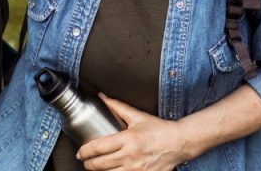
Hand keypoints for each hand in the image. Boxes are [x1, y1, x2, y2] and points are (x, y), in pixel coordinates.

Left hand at [75, 94, 190, 170]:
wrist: (179, 143)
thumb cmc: (159, 129)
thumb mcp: (138, 116)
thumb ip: (118, 106)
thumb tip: (102, 97)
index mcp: (128, 139)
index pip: (98, 147)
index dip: (84, 151)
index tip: (80, 151)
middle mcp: (130, 156)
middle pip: (99, 165)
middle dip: (88, 164)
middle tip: (85, 160)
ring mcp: (136, 169)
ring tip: (96, 167)